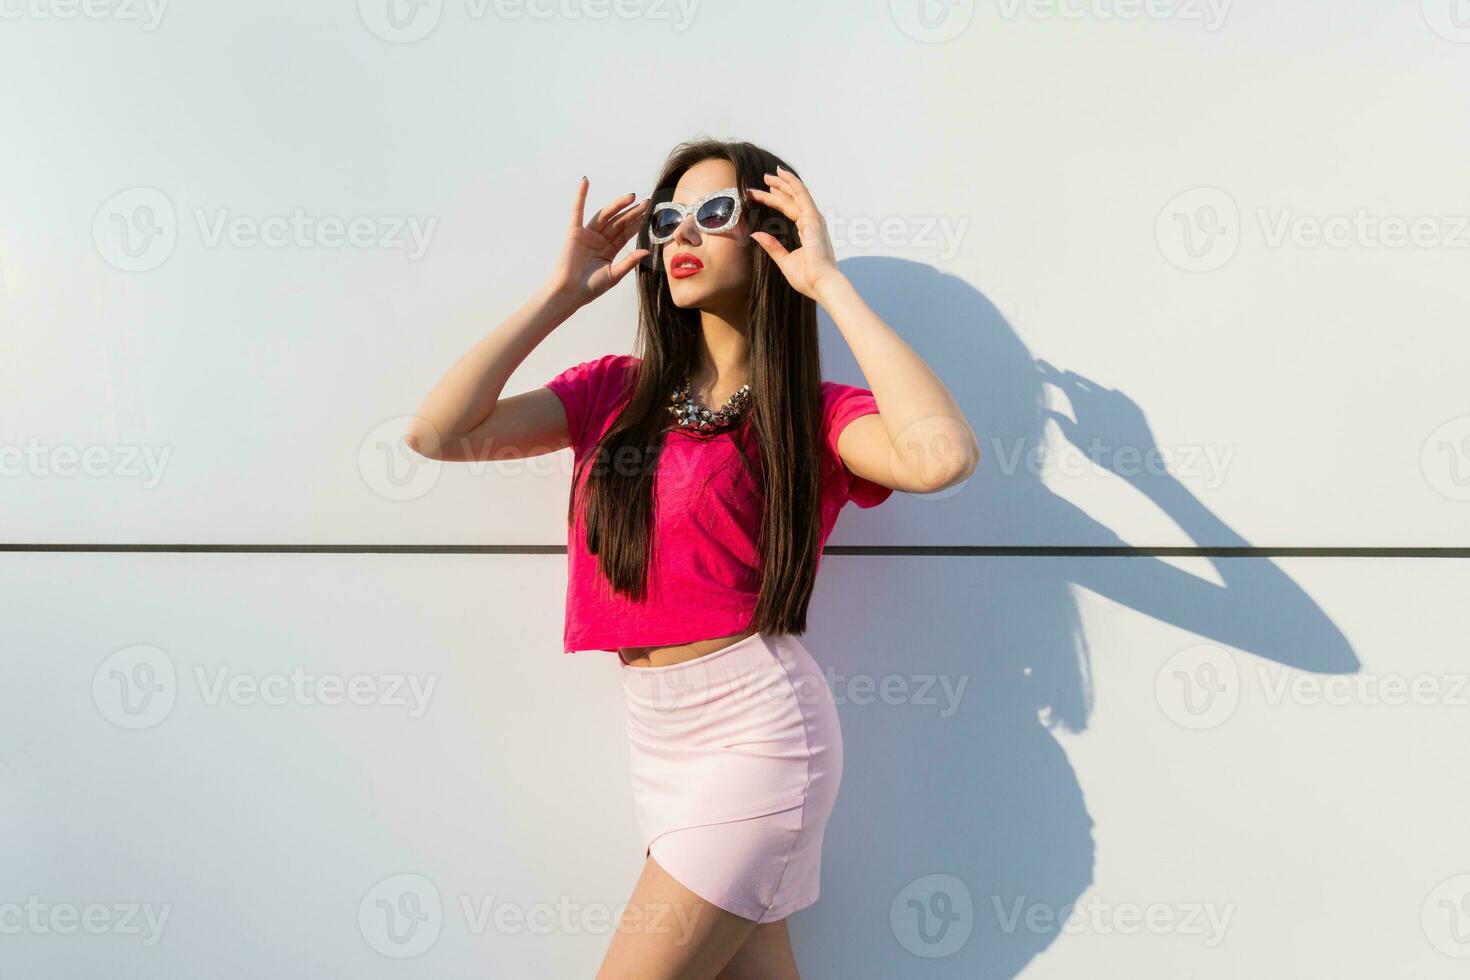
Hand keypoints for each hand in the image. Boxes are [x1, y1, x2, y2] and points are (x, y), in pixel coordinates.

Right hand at [545, 177, 649, 307]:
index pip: (626, 232)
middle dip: (632, 212)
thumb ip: (629, 262)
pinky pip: (577, 211)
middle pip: (618, 222)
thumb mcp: (614, 275)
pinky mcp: (574, 232)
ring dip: (617, 205)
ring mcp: (587, 234)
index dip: (637, 222)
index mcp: (609, 250)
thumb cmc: (589, 288)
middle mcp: (599, 240)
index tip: (649, 213)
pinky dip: (580, 196)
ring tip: (631, 197)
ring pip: (605, 216)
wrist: (569, 293)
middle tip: (646, 202)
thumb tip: (646, 251)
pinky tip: (585, 182)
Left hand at [747, 165, 840, 300]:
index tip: (763, 193)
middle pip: (792, 199)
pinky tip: (782, 175)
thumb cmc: (808, 278)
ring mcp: (814, 219)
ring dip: (783, 182)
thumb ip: (772, 246)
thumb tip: (757, 234)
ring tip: (769, 175)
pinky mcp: (813, 219)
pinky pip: (801, 195)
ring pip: (796, 193)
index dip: (775, 200)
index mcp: (808, 231)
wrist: (821, 284)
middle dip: (779, 188)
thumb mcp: (784, 260)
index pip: (789, 209)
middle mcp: (812, 222)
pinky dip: (792, 183)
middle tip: (765, 180)